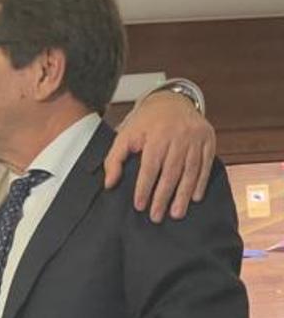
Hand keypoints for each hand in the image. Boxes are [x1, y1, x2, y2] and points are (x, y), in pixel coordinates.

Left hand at [105, 90, 214, 222]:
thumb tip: (109, 184)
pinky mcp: (209, 140)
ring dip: (183, 195)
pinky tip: (195, 198)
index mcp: (157, 136)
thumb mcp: (125, 135)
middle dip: (163, 197)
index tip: (139, 205)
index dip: (144, 187)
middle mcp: (179, 137)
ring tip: (176, 213)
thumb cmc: (145, 123)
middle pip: (171, 172)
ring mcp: (196, 139)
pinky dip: (201, 182)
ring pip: (190, 171)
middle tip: (156, 216)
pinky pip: (206, 164)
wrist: (172, 101)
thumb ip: (115, 159)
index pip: (150, 167)